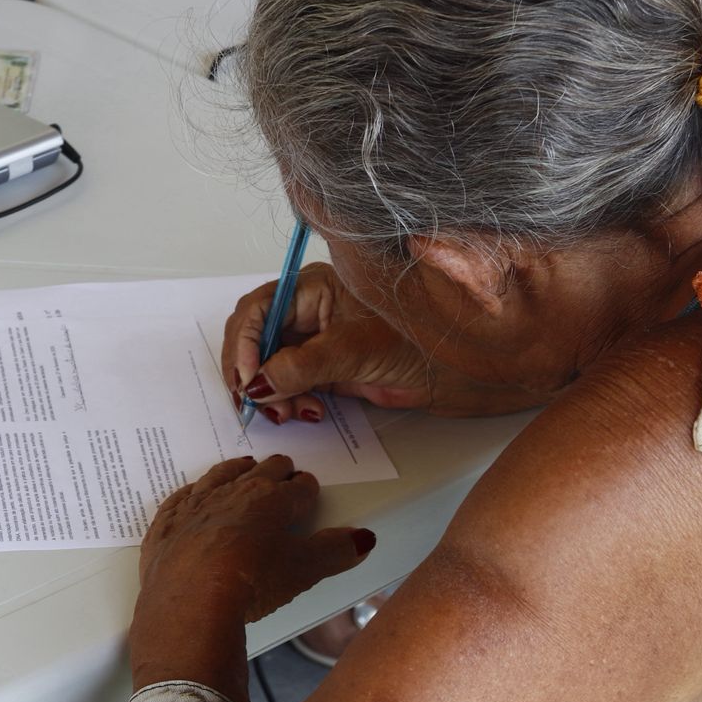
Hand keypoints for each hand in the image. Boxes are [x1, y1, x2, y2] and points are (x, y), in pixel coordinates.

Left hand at [137, 455, 374, 625]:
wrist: (189, 605)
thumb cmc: (250, 583)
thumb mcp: (304, 571)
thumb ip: (335, 551)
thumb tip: (362, 539)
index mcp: (271, 500)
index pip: (297, 487)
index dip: (306, 488)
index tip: (308, 490)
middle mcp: (232, 493)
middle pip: (261, 472)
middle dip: (276, 471)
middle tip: (284, 475)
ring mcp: (195, 507)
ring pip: (219, 476)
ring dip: (235, 470)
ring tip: (244, 466)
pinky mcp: (165, 526)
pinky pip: (180, 498)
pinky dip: (191, 493)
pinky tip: (192, 493)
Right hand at [221, 262, 547, 420]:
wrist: (458, 372)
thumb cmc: (420, 342)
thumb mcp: (355, 351)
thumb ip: (303, 366)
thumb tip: (258, 383)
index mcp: (314, 287)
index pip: (257, 308)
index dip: (243, 342)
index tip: (246, 377)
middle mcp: (309, 310)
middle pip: (254, 337)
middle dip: (249, 372)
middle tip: (254, 403)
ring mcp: (314, 340)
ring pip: (267, 365)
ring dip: (268, 393)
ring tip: (286, 414)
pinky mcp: (324, 369)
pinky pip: (287, 385)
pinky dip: (286, 402)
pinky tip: (305, 413)